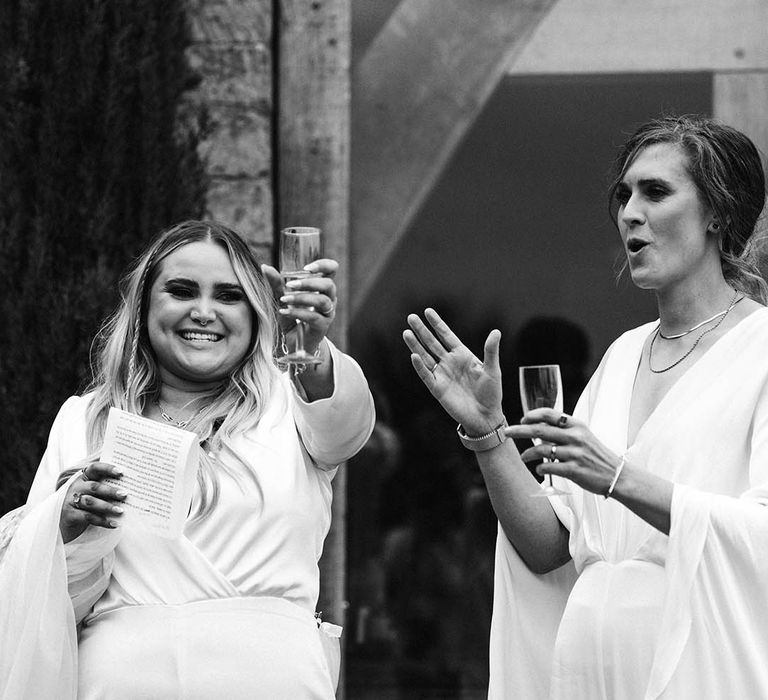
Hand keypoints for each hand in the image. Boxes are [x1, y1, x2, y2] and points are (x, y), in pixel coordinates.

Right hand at [60, 462, 126, 543]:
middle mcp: (76, 487)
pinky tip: (114, 524)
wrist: (63, 521)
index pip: (94, 468)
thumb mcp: (94, 493)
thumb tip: (132, 487)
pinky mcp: (70, 515)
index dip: (107, 468)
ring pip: (90, 502)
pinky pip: (87, 517)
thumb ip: (106, 487)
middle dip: (110, 491)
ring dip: (107, 506)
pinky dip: (102, 521)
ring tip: (121, 511)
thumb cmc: (86, 503)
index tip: (121, 472)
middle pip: (94, 487)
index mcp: (84, 478)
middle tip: (125, 494)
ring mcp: (70, 501)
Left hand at [261, 259, 337, 353]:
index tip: (306, 267)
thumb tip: (265, 267)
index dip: (324, 265)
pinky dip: (297, 313)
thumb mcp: (283, 298)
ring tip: (284, 299)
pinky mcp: (323, 326)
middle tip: (290, 285)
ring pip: (322, 301)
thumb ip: (276, 283)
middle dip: (309, 283)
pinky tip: (284, 312)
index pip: (332, 270)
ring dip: (302, 298)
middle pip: (329, 284)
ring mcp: (328, 313)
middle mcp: (329, 298)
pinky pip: (314, 317)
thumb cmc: (292, 318)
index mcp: (322, 287)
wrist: (295, 344)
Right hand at [403, 308, 504, 433]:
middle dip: (422, 330)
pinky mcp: (437, 389)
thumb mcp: (492, 370)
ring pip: (425, 356)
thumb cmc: (491, 393)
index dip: (437, 324)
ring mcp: (442, 375)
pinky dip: (420, 366)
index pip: (446, 336)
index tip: (428, 311)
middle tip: (411, 317)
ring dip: (416, 345)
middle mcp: (450, 363)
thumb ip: (491, 351)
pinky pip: (426, 375)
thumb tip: (496, 331)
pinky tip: (413, 355)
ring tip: (406, 332)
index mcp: (462, 355)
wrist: (485, 416)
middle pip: (432, 343)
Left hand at [504, 409, 620, 494]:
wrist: (617, 475)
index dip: (532, 415)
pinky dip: (540, 468)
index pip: (550, 414)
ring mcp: (574, 454)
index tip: (522, 419)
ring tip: (523, 457)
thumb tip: (539, 431)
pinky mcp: (574, 470)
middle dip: (519, 430)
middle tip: (506, 432)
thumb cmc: (597, 456)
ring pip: (541, 449)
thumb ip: (563, 431)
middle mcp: (575, 437)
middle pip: (540, 430)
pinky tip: (539, 469)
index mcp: (577, 425)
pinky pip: (549, 467)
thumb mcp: (583, 436)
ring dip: (528, 453)